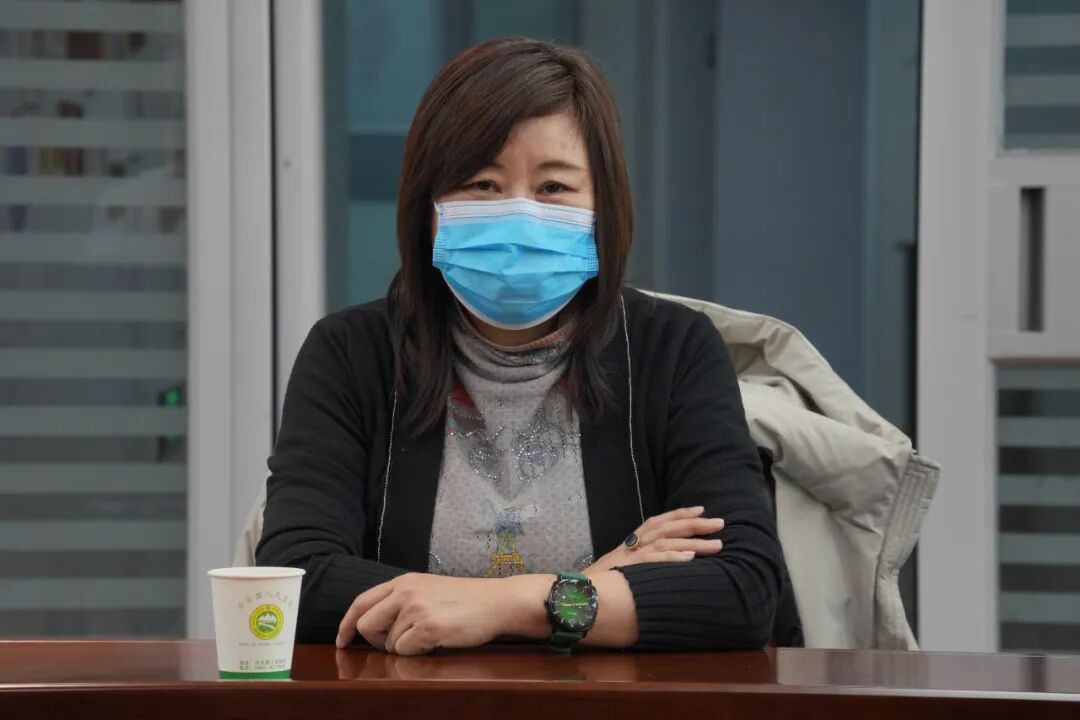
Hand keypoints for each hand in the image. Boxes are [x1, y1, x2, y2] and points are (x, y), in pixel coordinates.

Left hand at [336, 573, 511, 654]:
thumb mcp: (427, 589)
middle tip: (397, 644)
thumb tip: (373, 624)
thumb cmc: (464, 600)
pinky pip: (405, 651)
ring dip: (404, 647)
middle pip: (365, 625)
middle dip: (375, 641)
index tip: (342, 641)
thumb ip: (401, 600)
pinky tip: (435, 641)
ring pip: (388, 643)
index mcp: (403, 582)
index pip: (361, 602)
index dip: (346, 624)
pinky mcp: (428, 627)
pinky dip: (417, 653)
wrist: (497, 602)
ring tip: (427, 637)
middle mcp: (405, 592)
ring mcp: (416, 609)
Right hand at [585, 506, 724, 575]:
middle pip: (665, 528)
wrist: (569, 596)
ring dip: (694, 542)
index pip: (656, 522)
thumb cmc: (594, 589)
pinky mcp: (627, 570)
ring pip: (665, 542)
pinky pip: (653, 560)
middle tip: (719, 522)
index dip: (678, 514)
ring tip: (717, 544)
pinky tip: (692, 557)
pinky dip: (673, 557)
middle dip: (694, 524)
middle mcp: (630, 546)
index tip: (700, 509)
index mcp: (628, 545)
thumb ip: (634, 568)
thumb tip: (657, 569)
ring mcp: (628, 557)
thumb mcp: (616, 573)